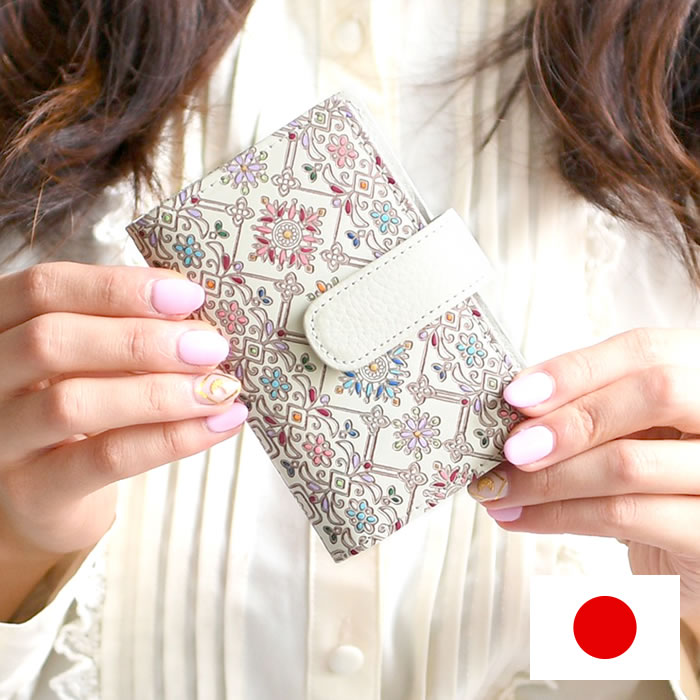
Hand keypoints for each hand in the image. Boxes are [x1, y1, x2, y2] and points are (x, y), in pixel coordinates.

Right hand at [0, 262, 247, 584]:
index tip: (190, 295)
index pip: (45, 288)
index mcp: (1, 327)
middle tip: (212, 346)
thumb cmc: (84, 406)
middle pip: (52, 340)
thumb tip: (200, 319)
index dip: (119, 287)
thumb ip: (129, 330)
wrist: (53, 493)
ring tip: (221, 388)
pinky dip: (174, 438)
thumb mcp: (95, 358)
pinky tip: (222, 423)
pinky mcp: (34, 491)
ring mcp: (2, 438)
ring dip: (161, 391)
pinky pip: (107, 458)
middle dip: (143, 340)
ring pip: (74, 402)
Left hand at [467, 327, 699, 618]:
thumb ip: (590, 407)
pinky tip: (521, 517)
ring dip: (548, 479)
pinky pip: (627, 517)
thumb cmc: (653, 481)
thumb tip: (516, 407)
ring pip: (631, 463)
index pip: (646, 350)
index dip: (575, 368)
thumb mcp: (631, 430)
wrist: (693, 551)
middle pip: (655, 392)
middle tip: (509, 449)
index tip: (516, 393)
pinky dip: (559, 517)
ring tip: (497, 490)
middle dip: (568, 420)